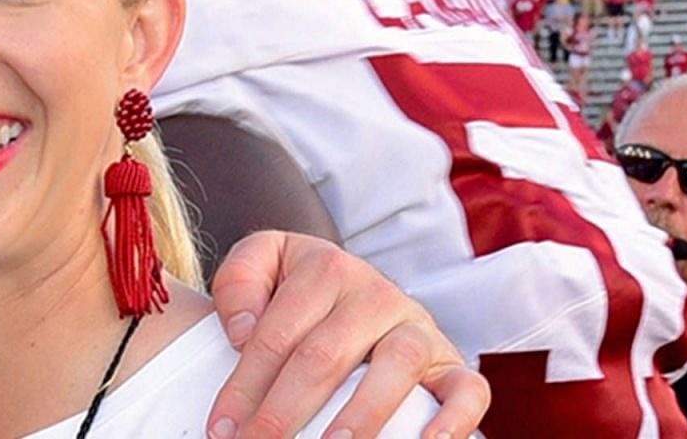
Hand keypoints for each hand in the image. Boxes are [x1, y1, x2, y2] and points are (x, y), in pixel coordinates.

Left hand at [206, 231, 487, 438]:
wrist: (357, 288)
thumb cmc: (300, 290)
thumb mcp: (263, 264)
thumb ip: (239, 284)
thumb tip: (243, 333)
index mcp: (325, 267)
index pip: (276, 334)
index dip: (243, 385)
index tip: (220, 428)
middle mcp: (377, 293)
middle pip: (324, 355)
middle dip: (283, 411)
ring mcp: (419, 327)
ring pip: (395, 368)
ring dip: (360, 417)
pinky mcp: (453, 362)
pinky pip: (467, 390)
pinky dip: (451, 421)